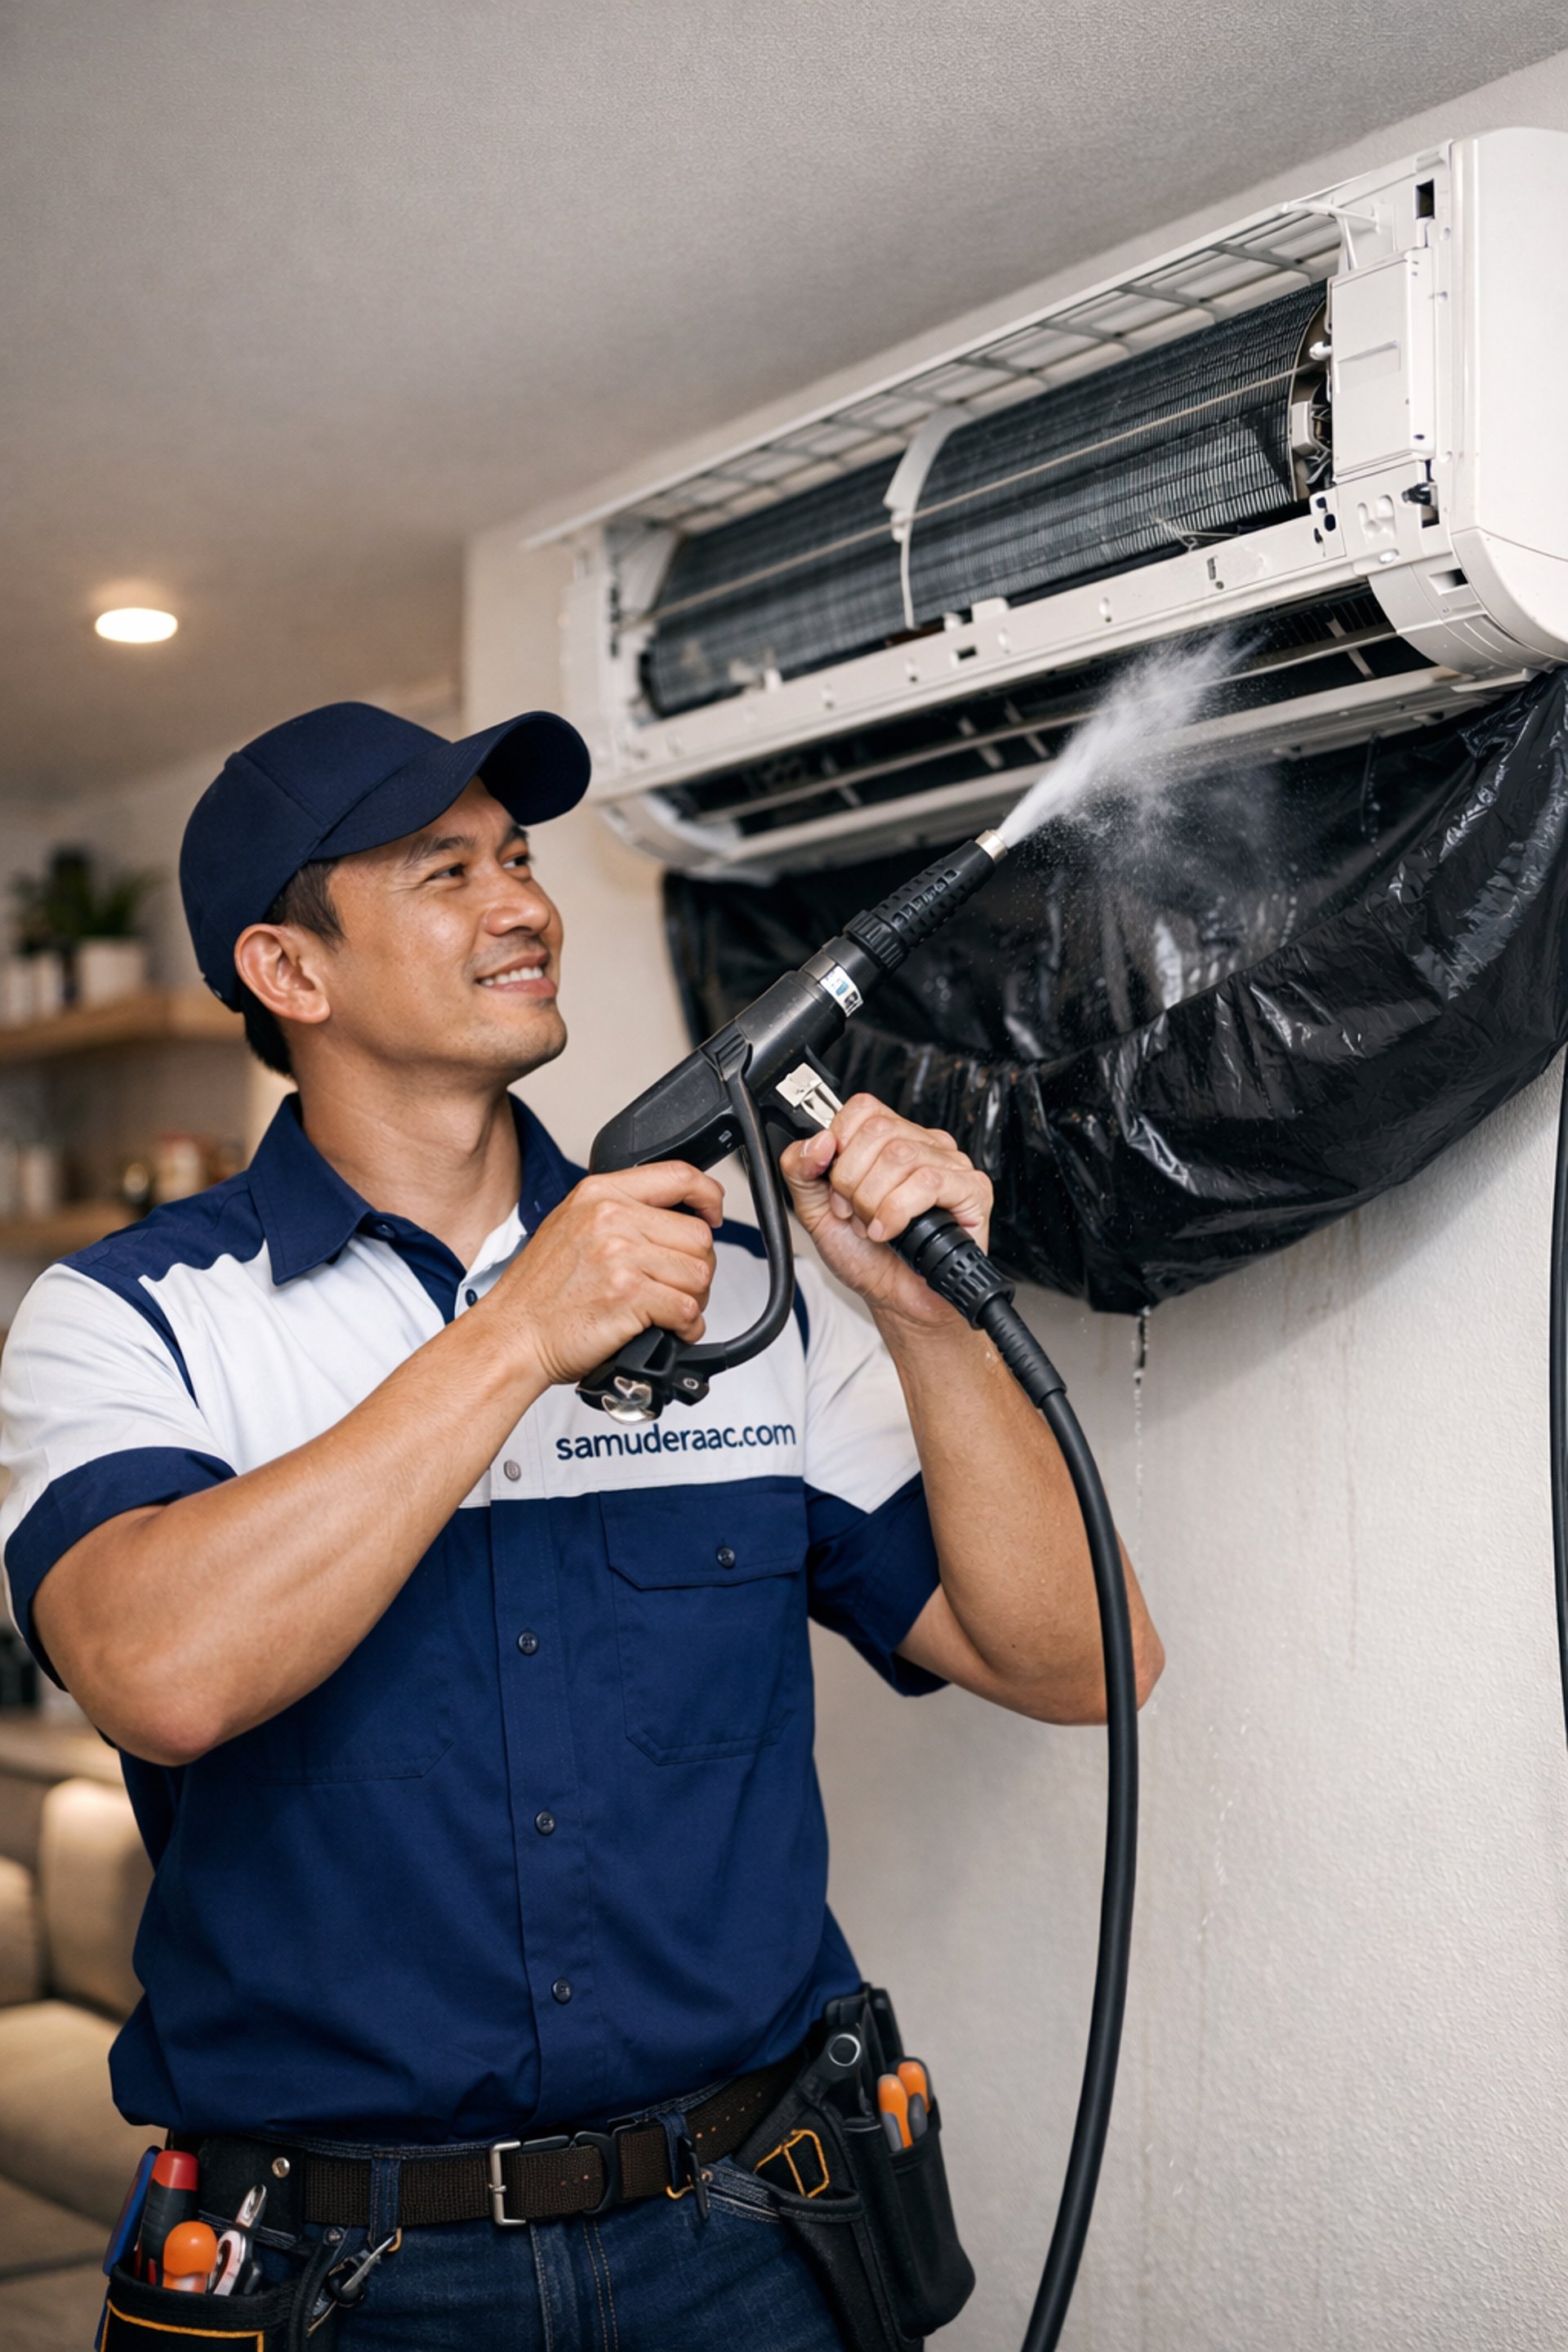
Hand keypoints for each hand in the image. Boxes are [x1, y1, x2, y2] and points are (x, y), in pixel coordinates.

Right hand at [487, 1162, 723, 1387]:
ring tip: (668, 1310)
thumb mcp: (571, 1226)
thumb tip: (674, 1216)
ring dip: (694, 1300)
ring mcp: (620, 1255)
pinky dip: (688, 1328)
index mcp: (600, 1193)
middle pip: (698, 1235)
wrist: (512, 1336)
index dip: (709, 1196)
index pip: (679, 1176)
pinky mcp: (629, 1295)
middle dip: (697, 1268)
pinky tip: (668, 1331)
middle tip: (676, 1287)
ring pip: (700, 1274)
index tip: (713, 1214)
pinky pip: (688, 1310)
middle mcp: (611, 1217)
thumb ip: (619, 1212)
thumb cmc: (540, 1293)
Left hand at [779, 1095, 992, 1329]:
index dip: (840, 1148)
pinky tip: (891, 1232)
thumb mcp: (815, 1209)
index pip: (863, 1109)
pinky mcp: (971, 1189)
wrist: (895, 1299)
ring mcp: (949, 1165)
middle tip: (855, 1213)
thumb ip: (799, 1169)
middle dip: (853, 1182)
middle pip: (878, 1131)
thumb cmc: (866, 1256)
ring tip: (875, 1226)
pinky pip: (929, 1182)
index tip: (836, 1187)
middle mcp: (921, 1146)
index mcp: (889, 1140)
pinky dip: (897, 1211)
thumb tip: (819, 1139)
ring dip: (874, 1202)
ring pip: (901, 1156)